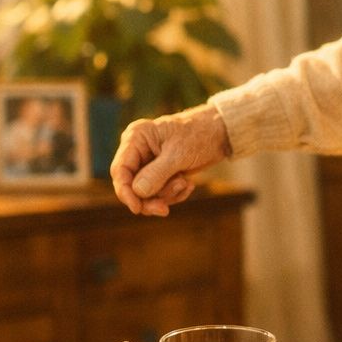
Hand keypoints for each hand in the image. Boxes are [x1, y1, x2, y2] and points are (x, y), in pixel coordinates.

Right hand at [110, 104, 231, 215]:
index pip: (120, 170)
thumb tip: (138, 192)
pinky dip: (174, 194)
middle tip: (164, 209)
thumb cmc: (199, 135)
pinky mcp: (161, 173)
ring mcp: (149, 163)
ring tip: (185, 183)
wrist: (221, 132)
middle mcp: (138, 150)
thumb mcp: (179, 154)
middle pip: (131, 185)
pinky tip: (189, 185)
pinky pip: (160, 193)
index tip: (137, 209)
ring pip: (146, 193)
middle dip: (149, 198)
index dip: (125, 192)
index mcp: (136, 138)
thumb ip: (157, 173)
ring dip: (166, 194)